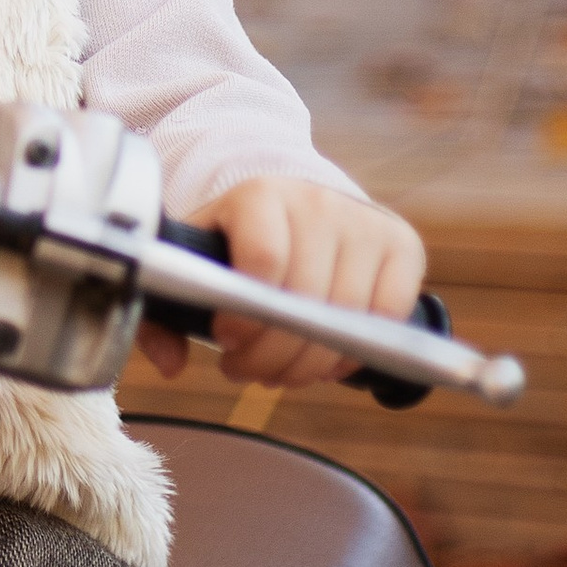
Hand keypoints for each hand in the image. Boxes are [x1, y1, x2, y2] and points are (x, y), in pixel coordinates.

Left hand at [150, 177, 426, 389]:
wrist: (291, 206)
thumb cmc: (235, 244)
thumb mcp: (193, 265)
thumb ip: (163, 316)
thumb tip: (170, 365)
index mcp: (258, 196)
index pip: (263, 260)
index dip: (245, 316)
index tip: (226, 340)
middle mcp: (317, 201)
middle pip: (305, 300)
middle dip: (272, 355)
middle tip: (248, 370)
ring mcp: (364, 221)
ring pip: (347, 317)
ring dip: (310, 363)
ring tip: (281, 369)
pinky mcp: (402, 245)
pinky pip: (389, 315)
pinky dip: (354, 352)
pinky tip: (324, 358)